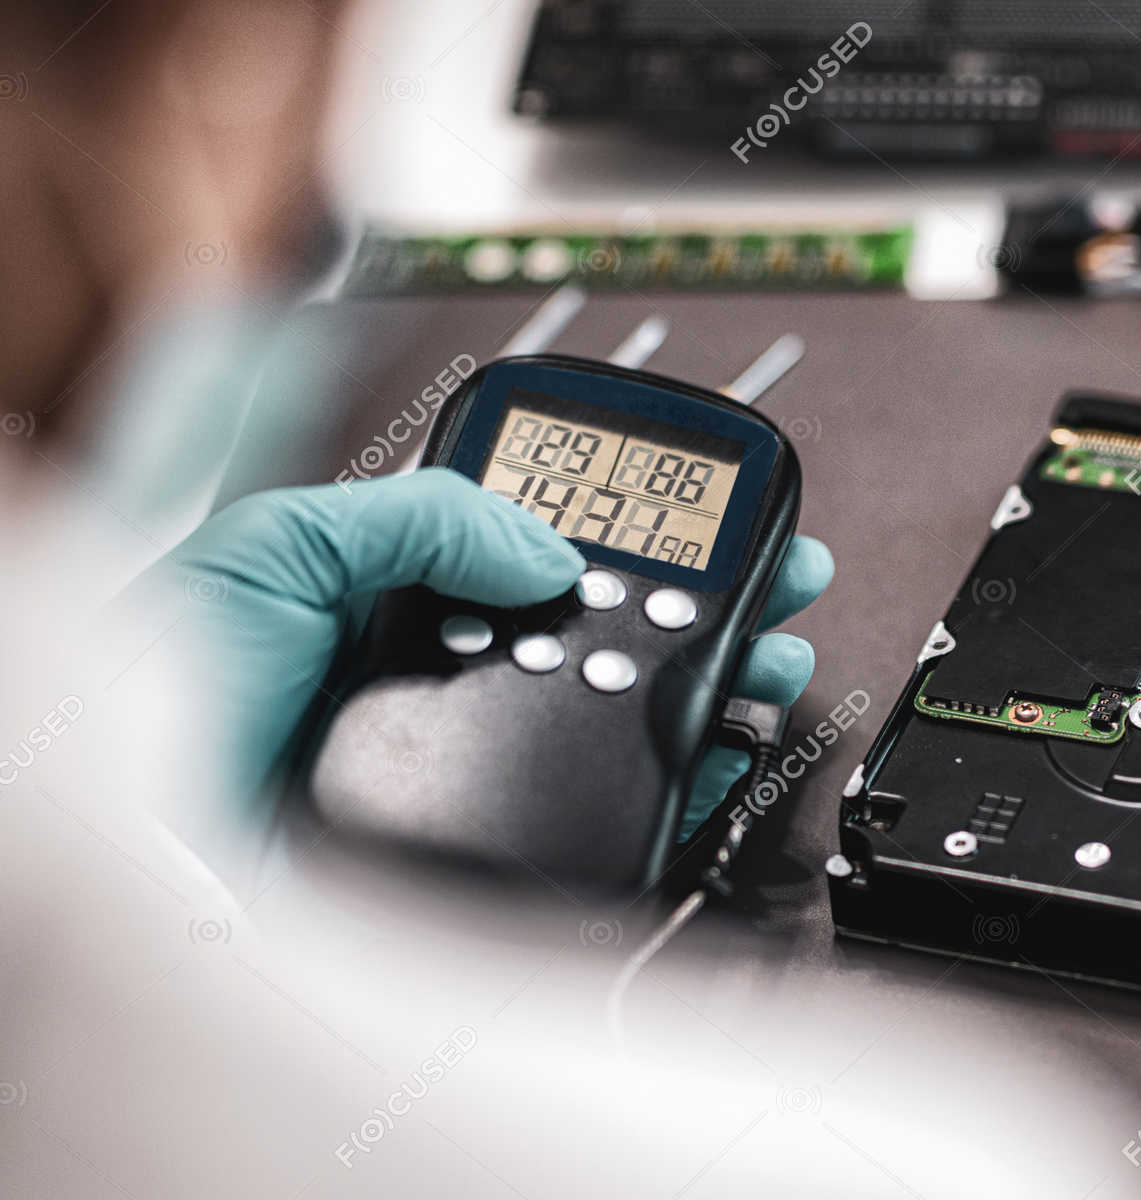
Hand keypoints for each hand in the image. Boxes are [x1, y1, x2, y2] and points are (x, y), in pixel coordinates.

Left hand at [126, 468, 831, 831]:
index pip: (545, 533)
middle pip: (609, 621)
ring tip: (771, 657)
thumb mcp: (279, 547)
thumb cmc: (170, 682)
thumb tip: (543, 545)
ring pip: (623, 707)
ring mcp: (473, 744)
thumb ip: (414, 518)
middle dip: (711, 595)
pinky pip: (601, 793)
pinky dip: (674, 773)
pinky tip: (717, 746)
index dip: (636, 514)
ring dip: (714, 678)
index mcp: (400, 579)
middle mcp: (449, 662)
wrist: (135, 830)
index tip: (707, 503)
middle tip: (781, 579)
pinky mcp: (486, 823)